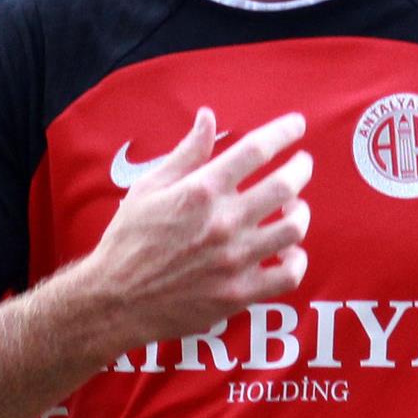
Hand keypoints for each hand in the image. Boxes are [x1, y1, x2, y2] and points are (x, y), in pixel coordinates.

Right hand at [82, 108, 311, 346]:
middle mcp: (223, 222)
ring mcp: (234, 260)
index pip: (256, 150)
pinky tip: (289, 251)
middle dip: (301, 168)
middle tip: (302, 164)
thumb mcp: (150, 187)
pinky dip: (297, 260)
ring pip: (293, 228)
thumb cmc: (128, 240)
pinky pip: (288, 275)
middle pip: (285, 186)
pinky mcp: (239, 293)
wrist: (116, 300)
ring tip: (294, 207)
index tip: (297, 126)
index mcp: (201, 190)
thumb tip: (208, 117)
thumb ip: (187, 152)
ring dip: (301, 213)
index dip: (284, 132)